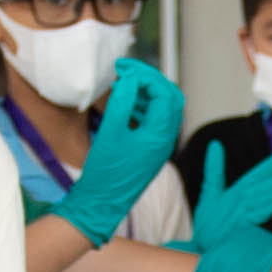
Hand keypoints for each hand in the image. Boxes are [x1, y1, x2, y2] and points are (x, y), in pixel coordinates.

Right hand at [58, 53, 185, 243]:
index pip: (163, 92)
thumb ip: (123, 101)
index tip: (121, 68)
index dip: (144, 74)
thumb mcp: (111, 132)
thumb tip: (131, 78)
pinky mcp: (149, 150)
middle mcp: (165, 139)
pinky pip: (154, 120)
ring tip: (122, 84)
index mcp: (161, 134)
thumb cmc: (105, 172)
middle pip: (170, 97)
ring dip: (145, 91)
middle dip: (150, 79)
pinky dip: (142, 106)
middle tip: (125, 70)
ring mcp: (159, 145)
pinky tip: (123, 103)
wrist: (101, 204)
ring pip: (163, 108)